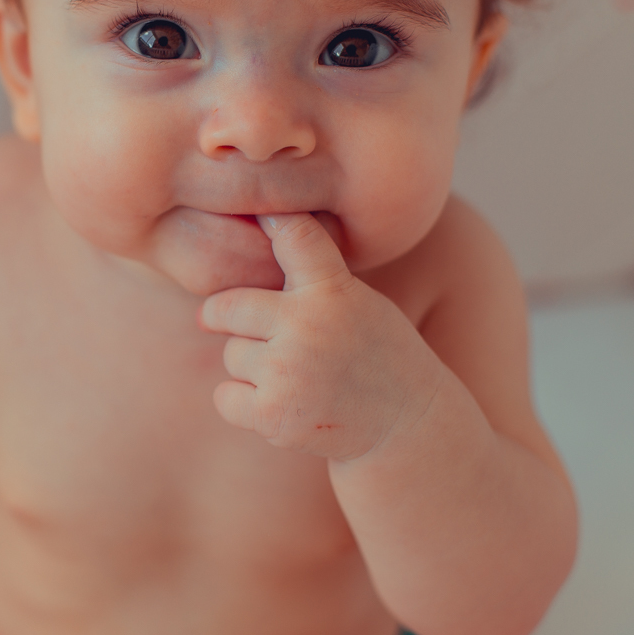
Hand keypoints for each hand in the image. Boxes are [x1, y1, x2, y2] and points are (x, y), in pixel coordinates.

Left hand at [198, 213, 439, 459]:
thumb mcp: (357, 301)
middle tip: (239, 327)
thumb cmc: (375, 354)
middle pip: (228, 307)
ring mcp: (287, 372)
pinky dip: (243, 403)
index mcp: (333, 290)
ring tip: (294, 376)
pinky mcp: (272, 415)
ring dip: (250, 367)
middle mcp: (306, 325)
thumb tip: (249, 233)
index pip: (295, 237)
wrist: (408, 426)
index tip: (258, 208)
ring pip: (232, 355)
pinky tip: (282, 404)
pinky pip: (225, 397)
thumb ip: (311, 276)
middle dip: (225, 317)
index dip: (272, 218)